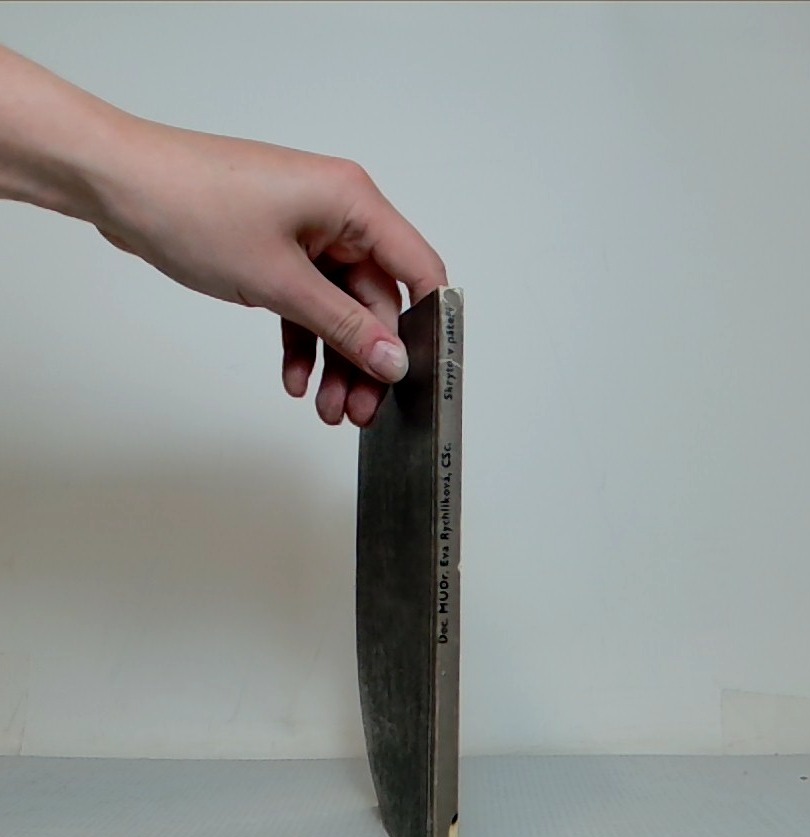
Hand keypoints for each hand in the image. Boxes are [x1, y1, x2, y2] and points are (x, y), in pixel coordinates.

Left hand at [96, 122, 446, 426]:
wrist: (117, 186)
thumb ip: (344, 326)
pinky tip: (295, 378)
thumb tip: (393, 360)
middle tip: (359, 411)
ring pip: (340, 310)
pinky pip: (305, 304)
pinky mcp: (277, 249)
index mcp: (353, 202)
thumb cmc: (191, 205)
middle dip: (366, 360)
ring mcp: (306, 232)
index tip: (420, 375)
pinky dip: (303, 340)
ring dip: (334, 360)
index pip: (418, 270)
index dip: (426, 326)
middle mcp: (338, 214)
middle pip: (376, 302)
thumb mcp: (280, 281)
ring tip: (327, 408)